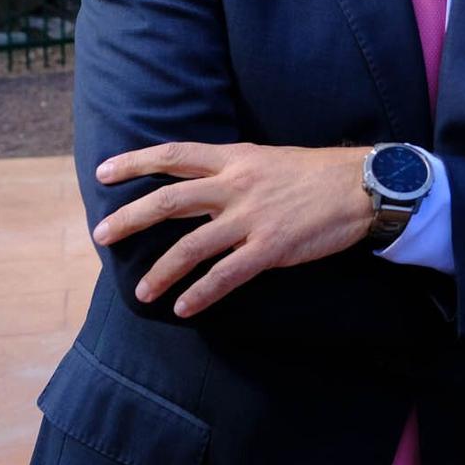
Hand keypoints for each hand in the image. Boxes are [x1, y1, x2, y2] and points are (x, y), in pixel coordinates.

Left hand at [92, 142, 374, 316]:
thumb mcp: (270, 159)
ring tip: (142, 292)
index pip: (175, 155)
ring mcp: (252, 218)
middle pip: (169, 201)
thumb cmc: (318, 173)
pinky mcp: (271, 248)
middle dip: (130, 219)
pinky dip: (201, 294)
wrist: (362, 186)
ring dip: (160, 271)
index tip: (104, 173)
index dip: (136, 162)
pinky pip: (226, 275)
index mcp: (236, 159)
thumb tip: (206, 187)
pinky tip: (184, 308)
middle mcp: (237, 185)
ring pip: (191, 245)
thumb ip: (236, 171)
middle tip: (102, 236)